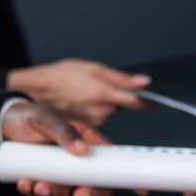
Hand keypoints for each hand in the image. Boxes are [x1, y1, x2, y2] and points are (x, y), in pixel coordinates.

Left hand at [1, 101, 113, 195]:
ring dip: (53, 195)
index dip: (106, 185)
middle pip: (89, 187)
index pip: (106, 168)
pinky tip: (24, 185)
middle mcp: (78, 162)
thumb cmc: (32, 115)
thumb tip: (83, 150)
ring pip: (65, 193)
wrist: (5, 123)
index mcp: (89, 144)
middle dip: (82, 195)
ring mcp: (61, 173)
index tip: (91, 190)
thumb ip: (65, 131)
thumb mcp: (48, 117)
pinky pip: (43, 192)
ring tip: (37, 187)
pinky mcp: (45, 180)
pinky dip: (34, 192)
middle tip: (75, 195)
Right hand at [7, 58, 148, 125]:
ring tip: (88, 92)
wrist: (35, 90)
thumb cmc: (61, 76)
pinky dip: (97, 109)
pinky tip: (84, 102)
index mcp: (102, 93)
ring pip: (111, 111)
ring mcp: (93, 122)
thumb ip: (121, 78)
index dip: (149, 100)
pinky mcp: (87, 127)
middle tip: (103, 86)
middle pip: (123, 106)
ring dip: (106, 102)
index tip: (160, 100)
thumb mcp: (92, 67)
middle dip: (119, 96)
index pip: (136, 101)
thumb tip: (144, 82)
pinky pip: (101, 117)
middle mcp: (99, 112)